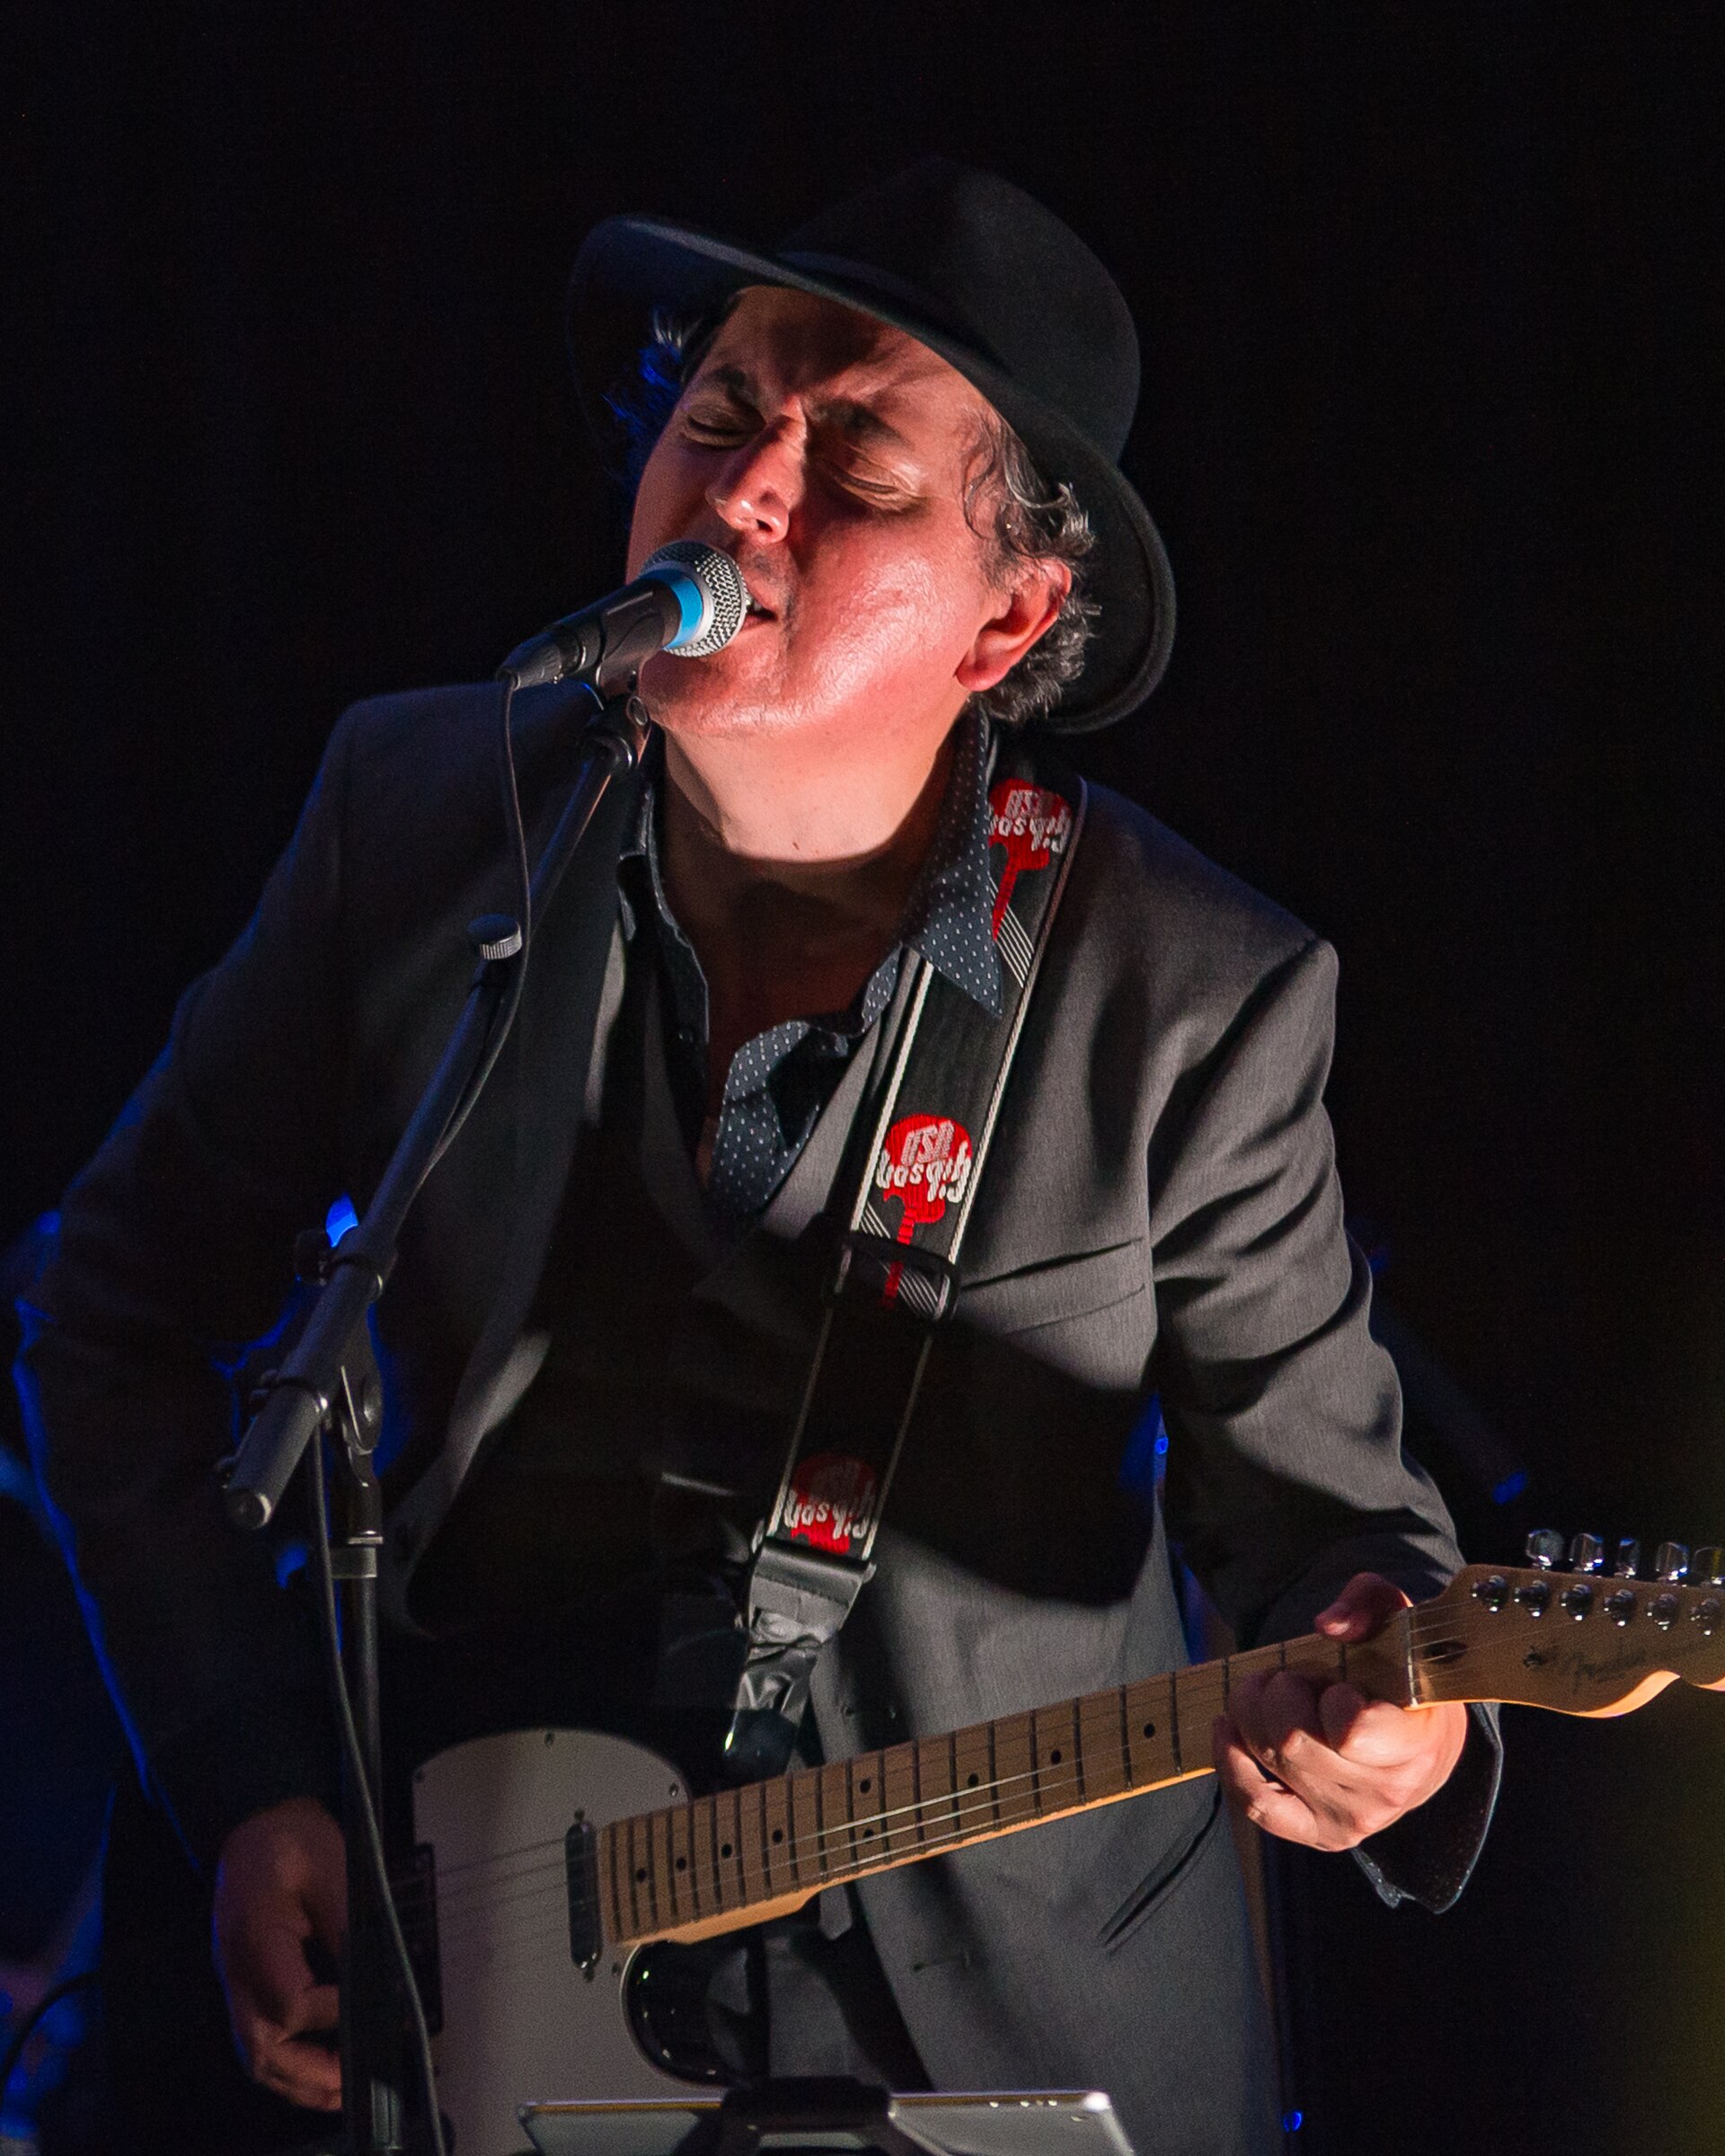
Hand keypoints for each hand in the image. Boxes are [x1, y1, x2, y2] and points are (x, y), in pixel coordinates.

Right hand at [212, 1796, 346, 2110]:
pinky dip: (285, 2066)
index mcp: (257, 1938)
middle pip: (262, 2049)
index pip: (289, 2002)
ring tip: (341, 2091)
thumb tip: (376, 1978)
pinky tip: (318, 2071)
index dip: (331, 2013)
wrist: (254, 1822)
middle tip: (355, 2085)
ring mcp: (235, 1983)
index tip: (367, 2008)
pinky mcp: (242, 1985)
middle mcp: (238, 1972)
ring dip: (297, 2082)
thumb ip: (348, 1924)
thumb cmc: (293, 1839)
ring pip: (255, 2055)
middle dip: (309, 2076)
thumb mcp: (332, 1867)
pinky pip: (255, 2041)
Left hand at [1211, 1572, 1468, 1851]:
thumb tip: (1327, 1625)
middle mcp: (1384, 1793)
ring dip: (1254, 1713)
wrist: (1424, 1745)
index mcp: (1414, 1744)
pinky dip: (1230, 1762)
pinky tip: (1228, 1727)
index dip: (1332, 1698)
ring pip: (1270, 1759)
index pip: (1351, 1731)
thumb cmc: (1405, 1676)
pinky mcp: (1317, 1834)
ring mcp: (1349, 1819)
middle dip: (1278, 1692)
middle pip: (1292, 1740)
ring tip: (1272, 1693)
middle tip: (1294, 1677)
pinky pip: (1257, 1806)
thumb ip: (1367, 1603)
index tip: (1340, 1683)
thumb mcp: (1398, 1621)